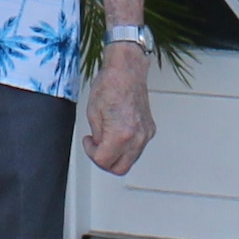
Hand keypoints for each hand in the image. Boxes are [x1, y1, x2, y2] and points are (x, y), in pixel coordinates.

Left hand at [82, 42, 153, 175]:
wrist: (127, 70)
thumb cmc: (110, 85)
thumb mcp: (93, 113)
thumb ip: (97, 137)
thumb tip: (100, 146)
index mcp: (120, 134)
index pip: (104, 161)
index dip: (92, 154)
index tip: (88, 142)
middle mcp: (137, 137)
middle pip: (120, 168)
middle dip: (105, 162)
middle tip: (96, 148)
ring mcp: (145, 134)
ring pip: (130, 160)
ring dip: (116, 155)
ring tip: (106, 138)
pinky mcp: (150, 130)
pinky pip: (137, 148)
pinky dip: (126, 147)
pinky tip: (117, 133)